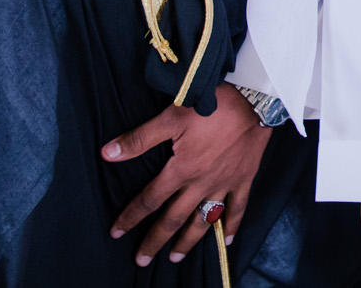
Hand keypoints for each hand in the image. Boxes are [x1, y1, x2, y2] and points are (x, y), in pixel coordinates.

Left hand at [103, 82, 272, 265]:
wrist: (254, 100)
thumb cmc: (212, 105)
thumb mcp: (171, 117)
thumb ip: (139, 139)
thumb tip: (107, 154)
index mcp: (181, 170)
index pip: (150, 200)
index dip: (131, 217)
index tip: (116, 232)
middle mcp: (201, 183)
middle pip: (174, 219)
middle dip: (155, 241)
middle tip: (142, 260)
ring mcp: (224, 183)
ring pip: (203, 220)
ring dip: (188, 241)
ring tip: (176, 257)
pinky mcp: (244, 179)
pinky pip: (238, 208)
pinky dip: (233, 225)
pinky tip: (229, 240)